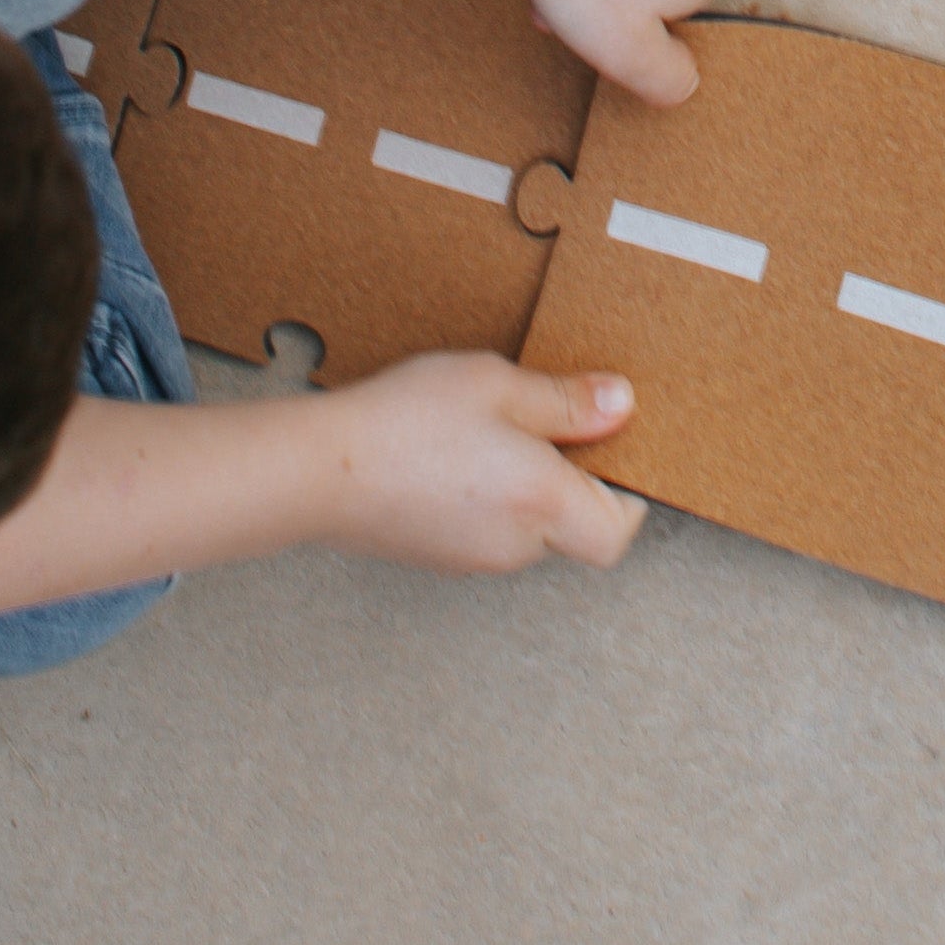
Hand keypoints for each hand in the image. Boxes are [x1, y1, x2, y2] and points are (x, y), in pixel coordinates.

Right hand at [312, 351, 646, 571]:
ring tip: (492, 427)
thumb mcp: (499, 385)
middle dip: (572, 478)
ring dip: (527, 484)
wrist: (318, 470)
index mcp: (542, 504)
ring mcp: (472, 558)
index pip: (616, 535)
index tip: (613, 448)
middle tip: (547, 420)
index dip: (626, 496)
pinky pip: (487, 529)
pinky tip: (455, 452)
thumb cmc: (407, 422)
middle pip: (573, 527)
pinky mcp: (438, 556)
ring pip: (528, 527)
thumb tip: (622, 406)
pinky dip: (488, 496)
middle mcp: (514, 545)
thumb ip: (567, 401)